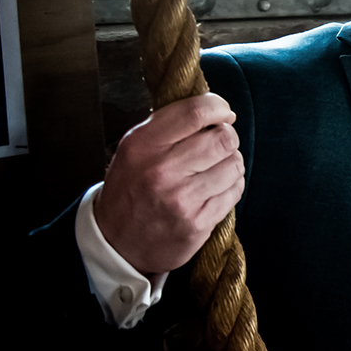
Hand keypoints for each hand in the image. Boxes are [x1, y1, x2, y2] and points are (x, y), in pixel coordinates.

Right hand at [93, 93, 244, 275]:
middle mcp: (161, 170)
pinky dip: (230, 187)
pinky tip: (212, 190)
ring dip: (230, 164)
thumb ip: (170, 127)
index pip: (195, 112)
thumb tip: (218, 111)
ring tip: (211, 171)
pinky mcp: (197, 222)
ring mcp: (181, 198)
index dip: (219, 107)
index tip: (223, 113)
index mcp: (142, 145)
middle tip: (217, 146)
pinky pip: (235, 191)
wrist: (115, 242)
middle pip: (224, 138)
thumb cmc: (131, 188)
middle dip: (227, 139)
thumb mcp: (134, 149)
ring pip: (234, 164)